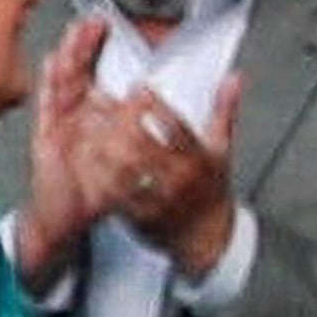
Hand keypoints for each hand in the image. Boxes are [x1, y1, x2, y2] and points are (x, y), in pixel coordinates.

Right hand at [18, 15, 116, 266]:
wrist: (67, 220)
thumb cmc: (93, 190)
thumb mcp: (126, 159)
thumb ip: (135, 129)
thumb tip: (150, 99)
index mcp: (92, 120)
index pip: (94, 76)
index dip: (98, 50)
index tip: (108, 24)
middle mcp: (74, 119)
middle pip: (78, 74)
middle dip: (84, 46)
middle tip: (94, 20)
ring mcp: (59, 127)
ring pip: (64, 85)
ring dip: (70, 58)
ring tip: (76, 32)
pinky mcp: (47, 139)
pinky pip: (49, 108)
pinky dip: (51, 85)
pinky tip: (53, 62)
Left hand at [87, 76, 244, 279]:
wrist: (208, 239)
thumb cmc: (212, 188)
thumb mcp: (222, 150)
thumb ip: (224, 111)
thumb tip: (234, 77)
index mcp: (200, 159)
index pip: (177, 128)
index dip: (156, 105)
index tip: (138, 85)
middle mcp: (180, 180)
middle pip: (142, 145)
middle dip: (115, 119)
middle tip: (94, 98)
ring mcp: (159, 201)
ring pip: (122, 170)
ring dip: (98, 145)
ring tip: (83, 125)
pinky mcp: (141, 218)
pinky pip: (112, 195)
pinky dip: (95, 176)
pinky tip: (82, 158)